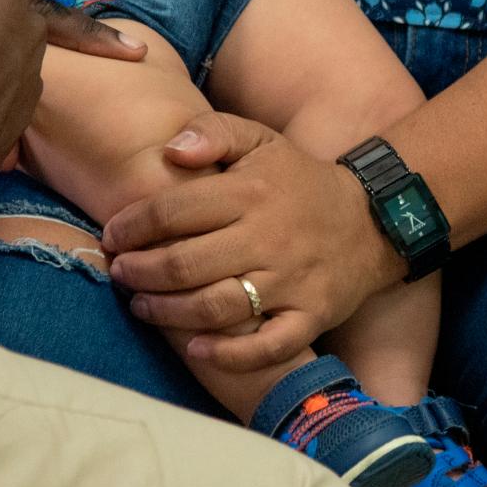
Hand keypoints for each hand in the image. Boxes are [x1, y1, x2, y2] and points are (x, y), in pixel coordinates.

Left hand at [102, 113, 402, 370]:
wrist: (373, 222)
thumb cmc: (299, 183)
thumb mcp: (262, 142)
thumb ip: (214, 133)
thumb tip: (170, 150)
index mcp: (251, 191)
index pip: (174, 210)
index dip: (133, 226)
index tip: (113, 236)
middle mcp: (269, 237)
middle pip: (186, 263)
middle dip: (140, 272)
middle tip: (120, 273)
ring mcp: (292, 281)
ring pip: (216, 306)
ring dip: (167, 311)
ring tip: (142, 306)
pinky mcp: (311, 315)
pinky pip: (267, 346)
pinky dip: (229, 353)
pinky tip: (196, 349)